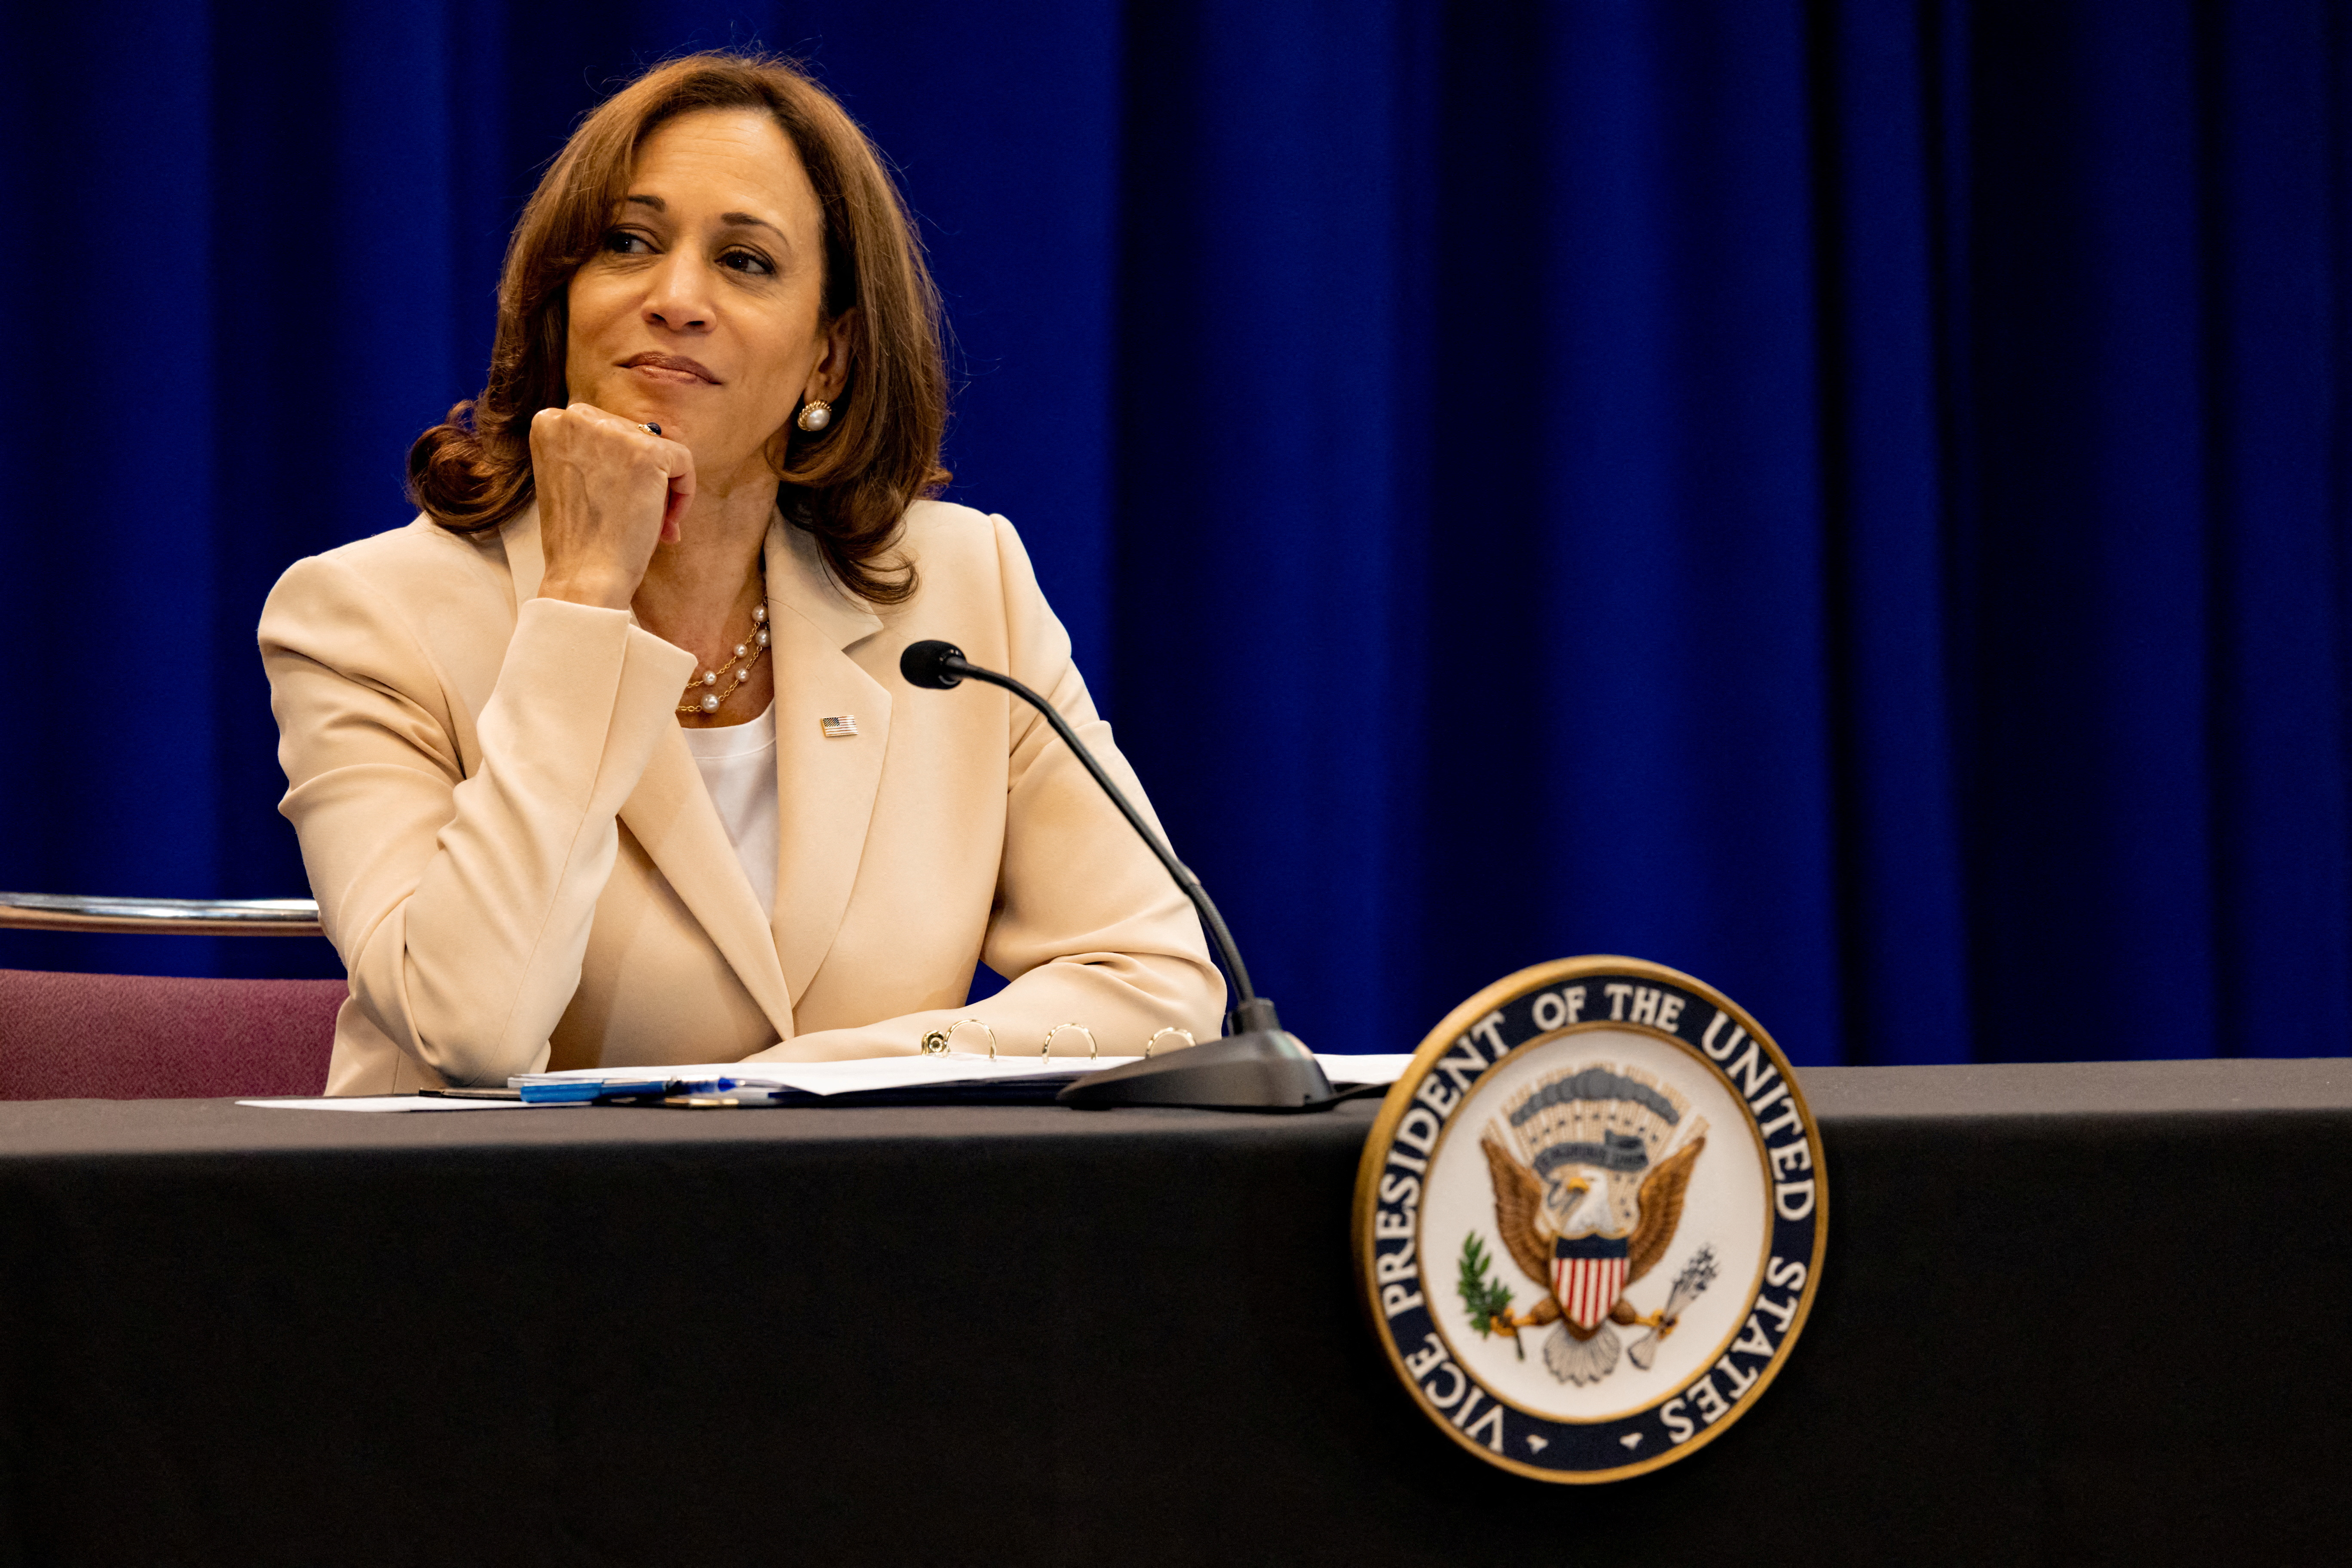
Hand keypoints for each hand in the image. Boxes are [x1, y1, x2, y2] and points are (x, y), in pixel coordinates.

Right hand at [529, 403, 695, 608]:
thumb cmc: (579, 538)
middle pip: (633, 436)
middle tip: (636, 519)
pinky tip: (667, 524)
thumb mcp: (572, 479)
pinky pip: (683, 461)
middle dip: (641, 478)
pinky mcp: (646, 452)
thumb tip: (643, 436)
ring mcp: (611, 432)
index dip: (618, 469)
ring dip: (662, 490)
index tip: (614, 501)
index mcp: (550, 423)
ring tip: (652, 526)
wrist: (584, 575)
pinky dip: (685, 494)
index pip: (606, 431)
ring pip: (659, 450)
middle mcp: (575, 417)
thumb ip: (595, 453)